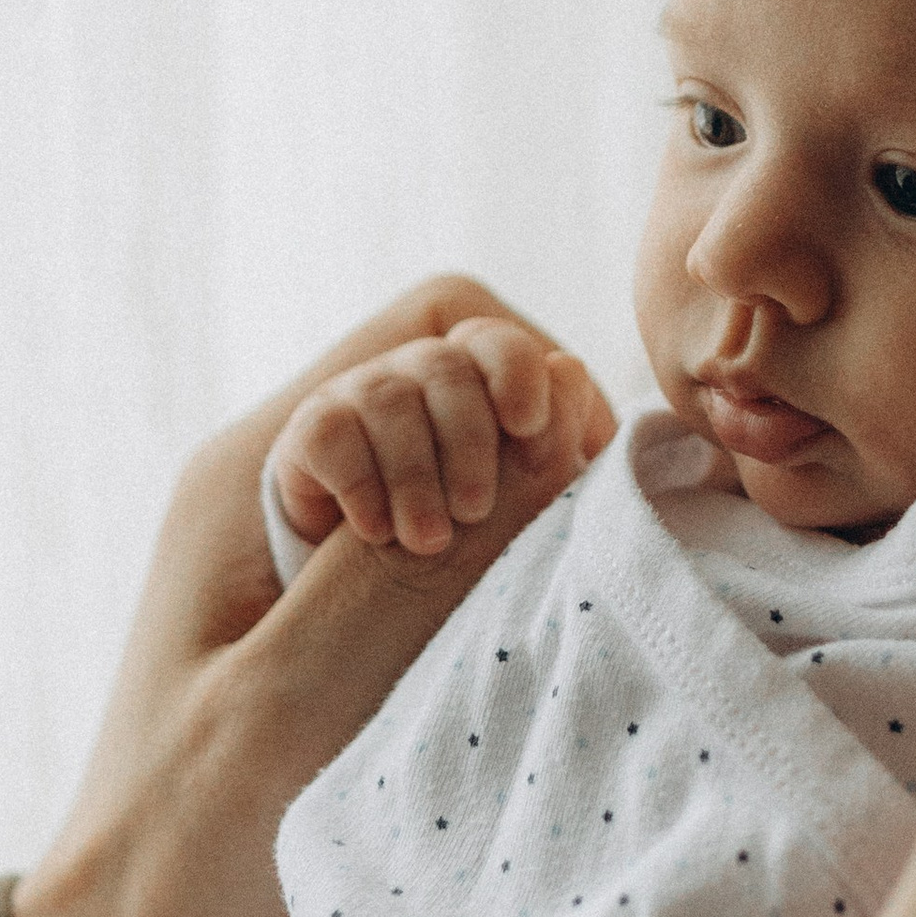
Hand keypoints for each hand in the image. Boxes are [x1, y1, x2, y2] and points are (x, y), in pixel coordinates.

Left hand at [12, 278, 610, 916]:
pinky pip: (504, 535)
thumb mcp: (287, 701)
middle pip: (476, 363)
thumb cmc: (187, 848)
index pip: (431, 326)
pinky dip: (541, 556)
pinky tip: (533, 625)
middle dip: (517, 425)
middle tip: (482, 550)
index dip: (489, 383)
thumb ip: (404, 572)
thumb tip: (541, 445)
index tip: (459, 522)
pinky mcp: (400, 629)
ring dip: (533, 493)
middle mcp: (316, 489)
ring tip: (505, 594)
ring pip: (503, 447)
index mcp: (259, 468)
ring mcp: (363, 556)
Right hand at [271, 320, 612, 558]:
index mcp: (480, 375)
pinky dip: (360, 484)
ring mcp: (361, 394)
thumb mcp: (522, 492)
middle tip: (477, 510)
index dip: (517, 374)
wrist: (373, 572)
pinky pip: (333, 434)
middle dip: (468, 440)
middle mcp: (419, 371)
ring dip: (415, 475)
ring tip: (430, 540)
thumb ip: (556, 453)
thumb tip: (603, 426)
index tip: (530, 426)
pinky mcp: (312, 431)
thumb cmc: (470, 522)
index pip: (500, 343)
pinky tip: (377, 530)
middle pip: (446, 368)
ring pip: (388, 399)